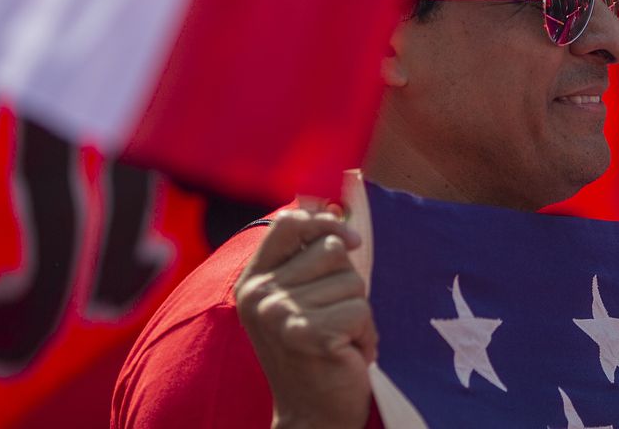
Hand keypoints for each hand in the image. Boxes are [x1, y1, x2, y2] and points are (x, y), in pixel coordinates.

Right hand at [235, 206, 377, 428]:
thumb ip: (308, 259)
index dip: (323, 221)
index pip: (288, 223)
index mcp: (252, 282)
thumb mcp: (297, 301)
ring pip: (352, 281)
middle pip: (331, 249)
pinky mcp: (308, 333)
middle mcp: (260, 295)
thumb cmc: (312, 355)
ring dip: (358, 313)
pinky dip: (366, 334)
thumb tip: (340, 210)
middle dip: (347, 284)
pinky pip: (361, 309)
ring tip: (340, 339)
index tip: (349, 241)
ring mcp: (280, 313)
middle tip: (334, 319)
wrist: (312, 417)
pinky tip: (348, 354)